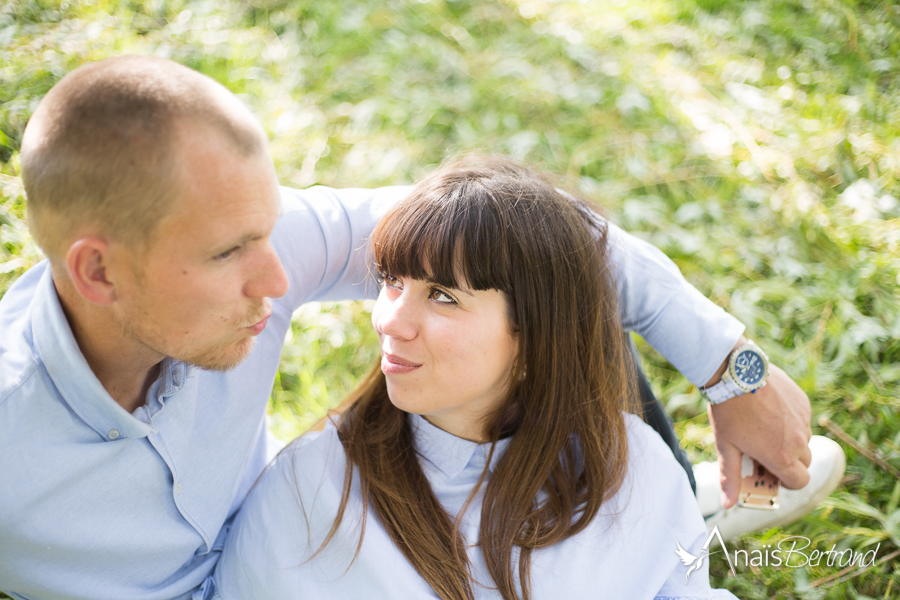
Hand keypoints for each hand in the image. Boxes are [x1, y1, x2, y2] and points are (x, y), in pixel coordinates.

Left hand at [707, 364, 811, 507]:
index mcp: (781, 456)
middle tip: (766, 454)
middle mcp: (798, 440)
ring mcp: (803, 420)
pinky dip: (791, 421)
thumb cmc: (728, 412)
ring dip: (791, 441)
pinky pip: (802, 419)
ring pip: (804, 440)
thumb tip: (727, 504)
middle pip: (804, 463)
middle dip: (789, 463)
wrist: (736, 373)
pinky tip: (769, 411)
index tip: (773, 476)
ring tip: (764, 429)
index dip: (788, 482)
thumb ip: (730, 477)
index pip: (800, 482)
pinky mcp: (802, 402)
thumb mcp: (726, 446)